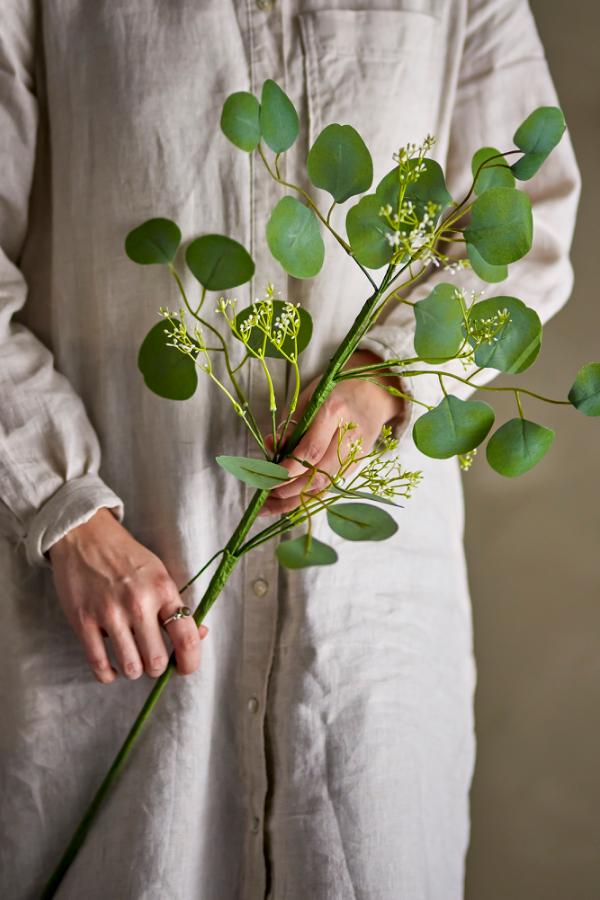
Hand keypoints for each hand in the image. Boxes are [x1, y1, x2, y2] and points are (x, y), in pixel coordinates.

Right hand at [48, 508, 207, 683]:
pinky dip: (108, 674)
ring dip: (134, 670)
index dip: (190, 662)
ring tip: (132, 659)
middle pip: (156, 661)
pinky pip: (99, 665)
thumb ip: (177, 605)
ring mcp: (109, 613)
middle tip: (152, 659)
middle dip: (157, 667)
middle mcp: (139, 603)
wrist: (85, 536)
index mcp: (163, 590)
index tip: (185, 668)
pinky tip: (111, 668)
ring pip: (130, 667)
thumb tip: (200, 634)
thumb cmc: (127, 557)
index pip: (186, 638)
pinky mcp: (83, 621)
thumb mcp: (160, 574)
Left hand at [260, 350, 404, 515]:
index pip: (312, 450)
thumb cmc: (335, 391)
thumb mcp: (308, 400)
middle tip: (264, 498)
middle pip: (319, 474)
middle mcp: (349, 437)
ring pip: (324, 486)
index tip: (267, 479)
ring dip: (295, 500)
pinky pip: (329, 486)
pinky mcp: (356, 466)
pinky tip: (286, 503)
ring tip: (269, 507)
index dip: (289, 469)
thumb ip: (290, 426)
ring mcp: (356, 455)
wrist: (373, 392)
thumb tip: (271, 448)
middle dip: (289, 491)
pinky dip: (307, 497)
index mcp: (334, 412)